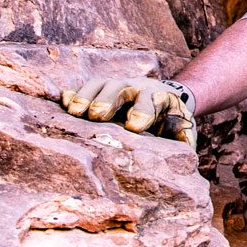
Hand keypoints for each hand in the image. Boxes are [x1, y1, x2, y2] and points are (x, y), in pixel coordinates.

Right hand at [61, 73, 196, 145]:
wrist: (165, 97)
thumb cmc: (170, 121)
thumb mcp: (182, 129)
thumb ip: (183, 142)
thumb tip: (185, 161)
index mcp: (158, 98)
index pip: (152, 101)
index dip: (143, 112)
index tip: (134, 127)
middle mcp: (135, 88)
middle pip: (121, 88)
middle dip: (109, 100)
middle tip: (97, 115)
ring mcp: (115, 86)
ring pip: (100, 84)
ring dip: (86, 96)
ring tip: (73, 112)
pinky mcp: (99, 89)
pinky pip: (83, 87)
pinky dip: (72, 93)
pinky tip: (61, 102)